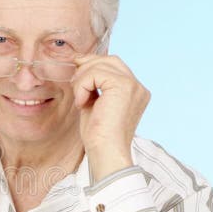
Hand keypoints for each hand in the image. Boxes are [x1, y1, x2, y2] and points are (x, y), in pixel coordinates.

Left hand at [70, 53, 150, 182]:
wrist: (105, 151)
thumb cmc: (98, 135)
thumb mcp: (94, 103)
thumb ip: (92, 85)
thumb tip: (80, 63)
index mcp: (134, 92)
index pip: (114, 66)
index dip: (93, 65)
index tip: (77, 75)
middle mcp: (138, 87)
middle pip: (111, 60)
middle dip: (88, 65)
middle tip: (74, 82)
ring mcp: (133, 85)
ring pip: (101, 65)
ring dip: (82, 79)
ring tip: (79, 99)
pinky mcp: (123, 86)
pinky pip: (95, 73)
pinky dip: (83, 86)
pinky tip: (82, 103)